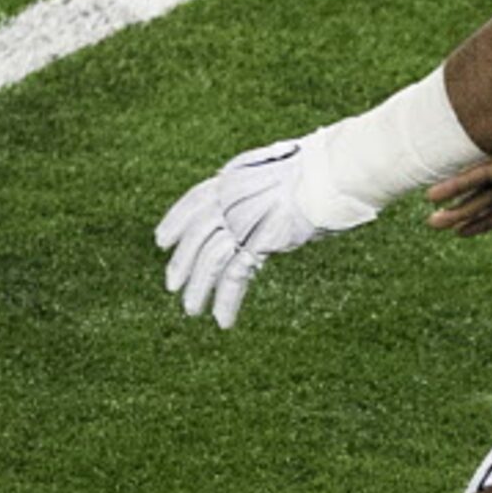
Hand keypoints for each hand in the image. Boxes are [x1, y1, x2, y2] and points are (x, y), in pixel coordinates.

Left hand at [155, 139, 376, 328]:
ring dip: (198, 288)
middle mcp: (230, 198)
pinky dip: (226, 300)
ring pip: (209, 260)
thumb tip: (259, 212)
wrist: (329, 175)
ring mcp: (241, 220)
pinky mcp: (257, 242)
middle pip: (196, 235)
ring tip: (192, 310)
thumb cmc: (316, 174)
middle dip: (182, 262)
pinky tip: (223, 319)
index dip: (175, 223)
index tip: (162, 241)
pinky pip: (233, 276)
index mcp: (232, 179)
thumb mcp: (276, 178)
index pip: (193, 201)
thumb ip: (257, 195)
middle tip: (171, 285)